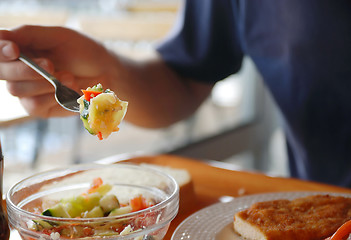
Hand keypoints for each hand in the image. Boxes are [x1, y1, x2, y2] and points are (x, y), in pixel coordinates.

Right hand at [0, 25, 115, 117]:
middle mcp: (19, 70)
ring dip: (45, 83)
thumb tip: (2, 35)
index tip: (14, 50)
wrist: (106, 73)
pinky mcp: (40, 108)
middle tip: (50, 64)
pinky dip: (53, 97)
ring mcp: (28, 91)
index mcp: (20, 49)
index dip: (0, 51)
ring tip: (69, 76)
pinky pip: (34, 105)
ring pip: (18, 90)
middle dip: (25, 69)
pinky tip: (69, 89)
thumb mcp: (59, 37)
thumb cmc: (83, 52)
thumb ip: (31, 35)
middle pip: (3, 73)